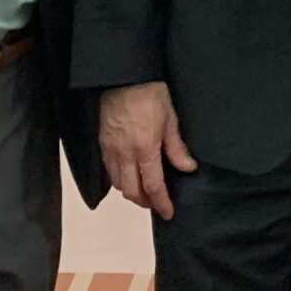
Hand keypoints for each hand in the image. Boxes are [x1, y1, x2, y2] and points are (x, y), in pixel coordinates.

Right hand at [97, 82, 196, 219]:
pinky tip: (129, 175)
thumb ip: (177, 148)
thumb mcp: (170, 120)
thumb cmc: (150, 94)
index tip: (168, 213)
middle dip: (144, 202)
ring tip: (143, 190)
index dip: (161, 203)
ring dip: (131, 192)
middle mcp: (125, 154)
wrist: (124, 77)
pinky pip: (109, 171)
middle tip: (157, 202)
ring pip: (117, 184)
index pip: (153, 186)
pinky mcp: (102, 143)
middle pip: (131, 191)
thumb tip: (188, 168)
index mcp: (145, 149)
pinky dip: (119, 180)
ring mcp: (111, 150)